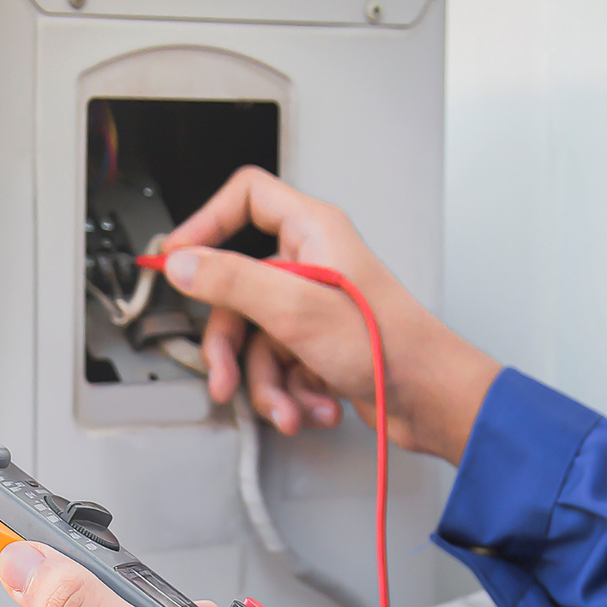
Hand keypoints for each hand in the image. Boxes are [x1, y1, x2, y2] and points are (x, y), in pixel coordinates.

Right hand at [159, 166, 499, 463]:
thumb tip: (182, 263)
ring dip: (266, 385)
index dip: (206, 222)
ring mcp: (311, 307)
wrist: (429, 399)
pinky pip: (277, 366)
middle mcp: (309, 264)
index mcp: (311, 233)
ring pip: (254, 340)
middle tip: (225, 376)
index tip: (177, 258)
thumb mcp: (296, 308)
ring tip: (287, 407)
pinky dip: (289, 394)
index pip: (246, 198)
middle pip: (236, 291)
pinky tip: (311, 407)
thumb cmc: (389, 345)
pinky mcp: (316, 345)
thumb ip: (231, 281)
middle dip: (232, 348)